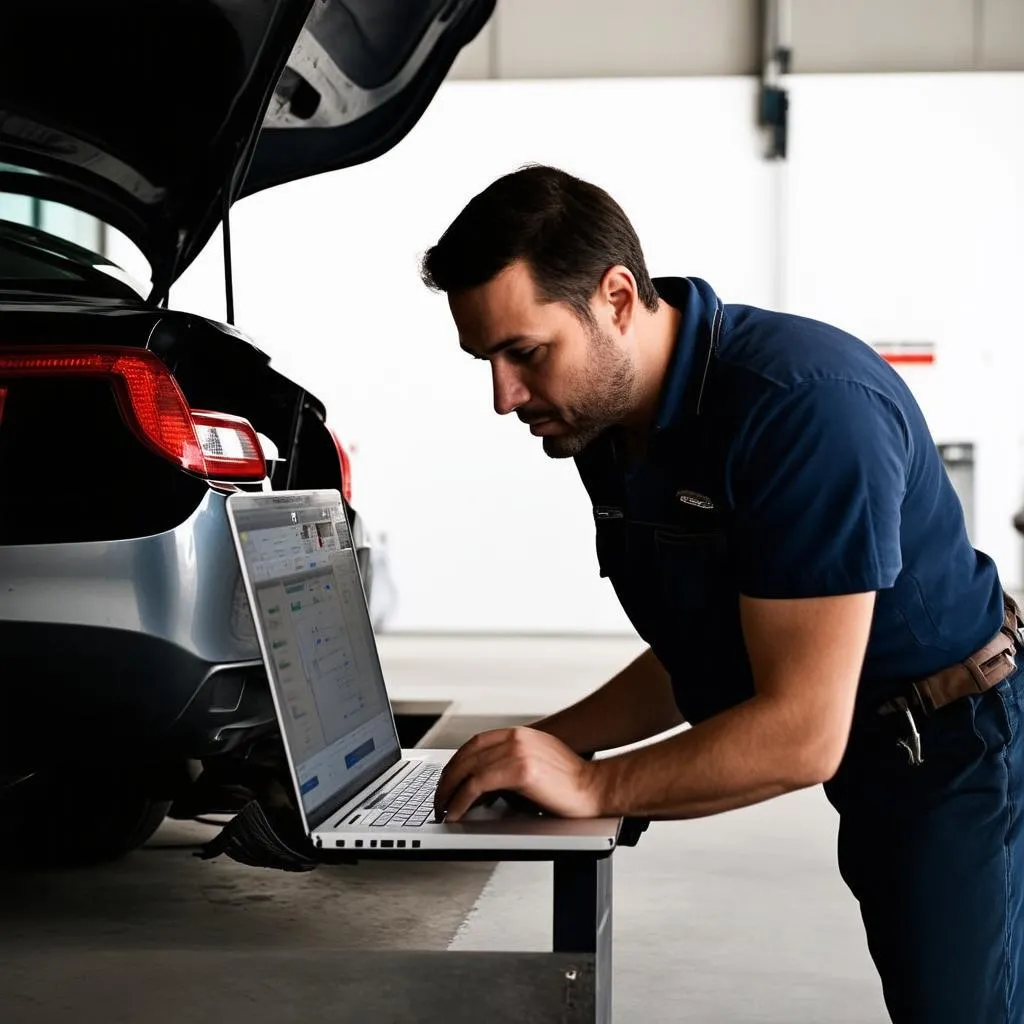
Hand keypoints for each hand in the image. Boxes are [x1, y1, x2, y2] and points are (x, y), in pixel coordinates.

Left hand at [433, 727, 605, 822]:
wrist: (594, 788)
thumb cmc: (569, 782)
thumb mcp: (535, 761)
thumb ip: (509, 764)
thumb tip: (480, 785)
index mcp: (519, 733)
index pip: (475, 743)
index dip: (455, 762)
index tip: (446, 779)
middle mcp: (516, 737)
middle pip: (466, 755)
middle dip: (446, 779)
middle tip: (438, 798)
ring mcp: (518, 751)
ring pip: (467, 770)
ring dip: (449, 792)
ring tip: (442, 808)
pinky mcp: (520, 771)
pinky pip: (477, 785)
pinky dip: (461, 800)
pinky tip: (456, 812)